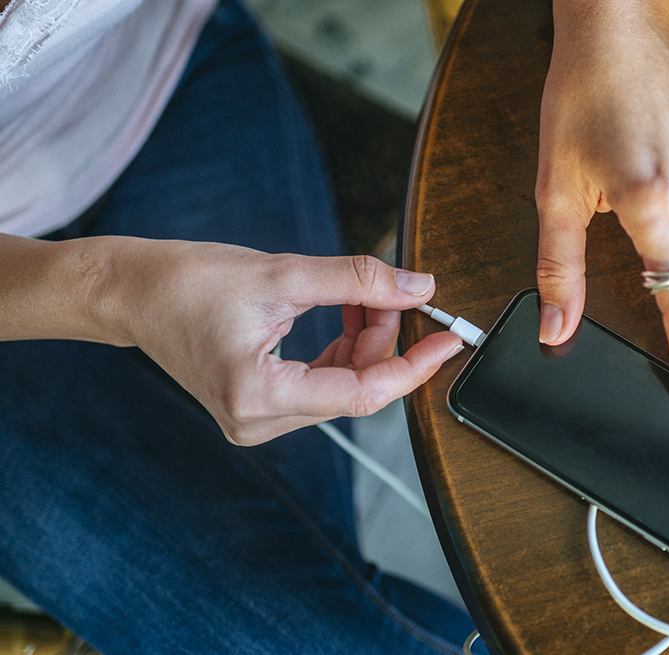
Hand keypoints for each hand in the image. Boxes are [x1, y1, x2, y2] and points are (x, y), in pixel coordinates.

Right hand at [100, 239, 461, 444]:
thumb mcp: (282, 272)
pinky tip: (343, 314)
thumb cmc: (187, 281)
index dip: (414, 366)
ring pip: (342, 387)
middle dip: (384, 339)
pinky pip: (322, 386)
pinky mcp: (258, 409)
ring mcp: (256, 421)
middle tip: (394, 291)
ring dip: (364, 343)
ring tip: (361, 295)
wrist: (132, 293)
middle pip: (355, 389)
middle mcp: (257, 422)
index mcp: (257, 395)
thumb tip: (418, 286)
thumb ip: (356, 281)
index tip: (449, 339)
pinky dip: (342, 351)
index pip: (363, 394)